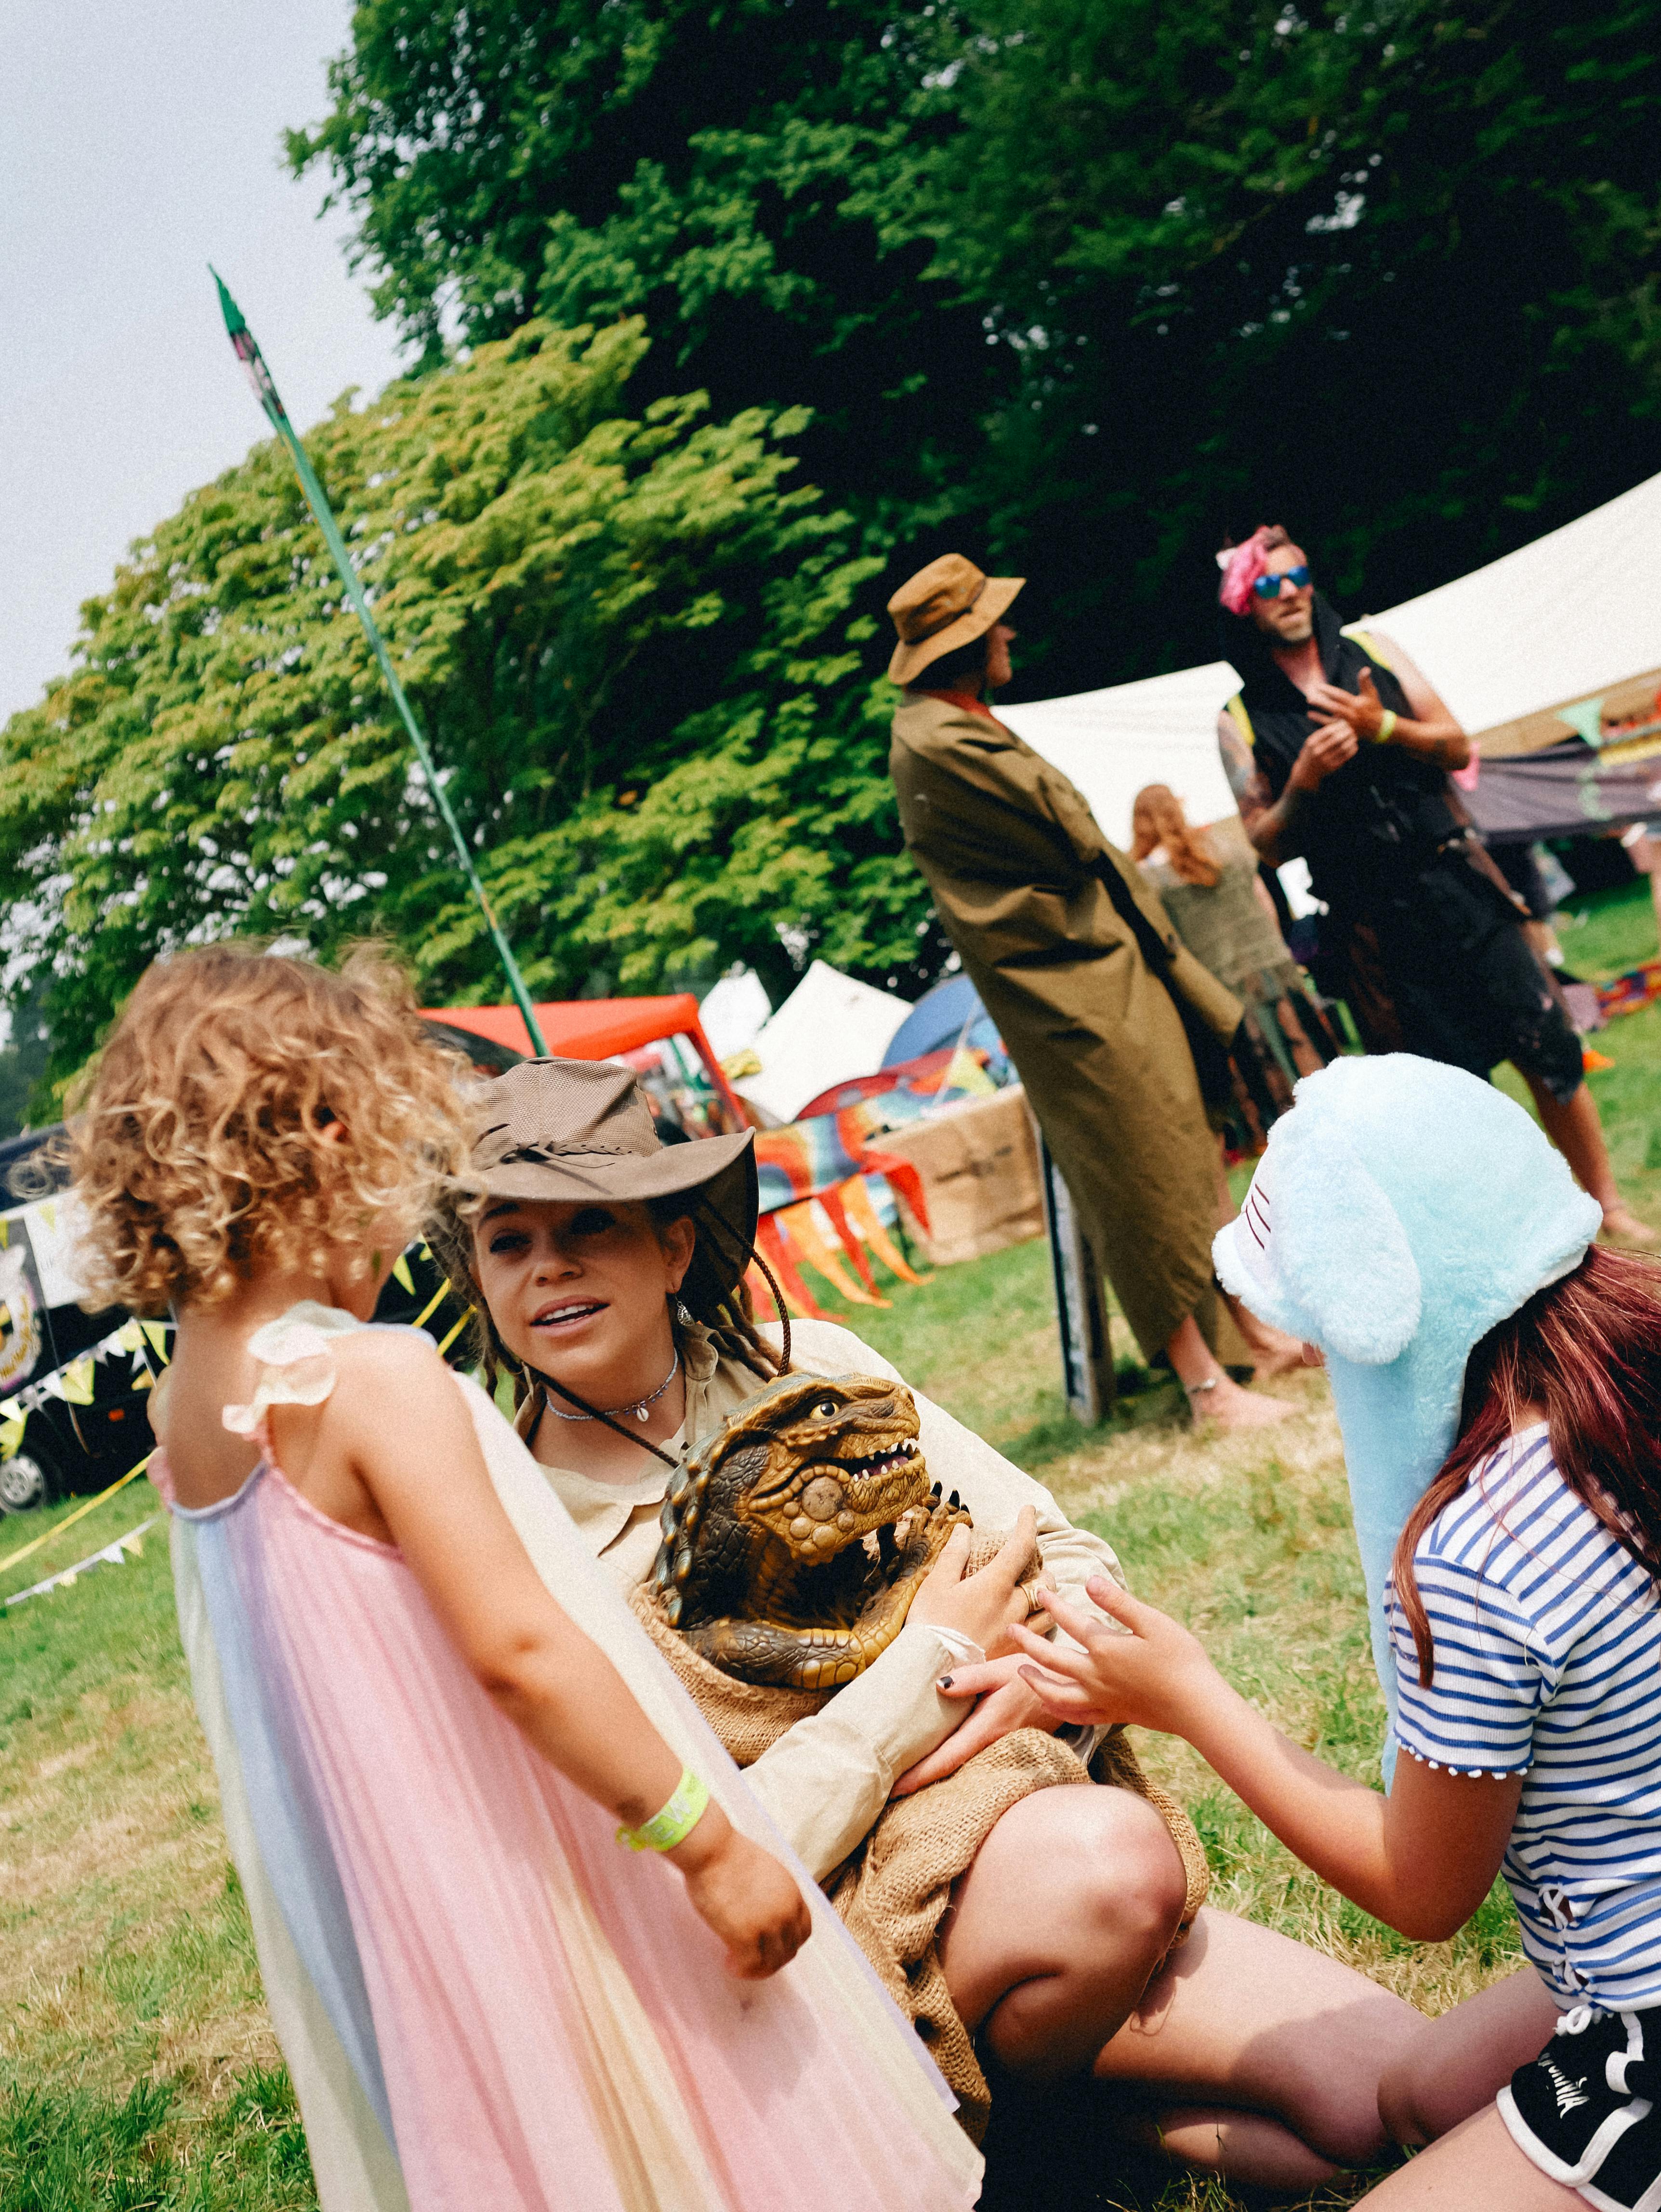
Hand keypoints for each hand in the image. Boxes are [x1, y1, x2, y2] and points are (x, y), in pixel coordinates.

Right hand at [669, 1811, 812, 1979]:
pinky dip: (741, 1969)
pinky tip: (729, 1963)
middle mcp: (786, 1911)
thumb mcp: (767, 1873)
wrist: (712, 1849)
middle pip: (789, 1950)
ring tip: (737, 1963)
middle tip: (752, 1958)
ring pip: (772, 1963)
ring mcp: (768, 1924)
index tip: (771, 1945)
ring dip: (756, 1969)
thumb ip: (774, 1895)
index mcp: (792, 1893)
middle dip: (772, 1959)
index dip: (789, 1943)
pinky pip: (750, 1965)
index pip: (803, 1931)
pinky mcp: (746, 1935)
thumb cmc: (730, 1855)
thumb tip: (765, 1914)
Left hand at [890, 1652, 1059, 1794]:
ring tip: (904, 1781)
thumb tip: (940, 1686)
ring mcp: (1000, 1748)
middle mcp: (992, 1744)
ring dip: (934, 1775)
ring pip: (961, 1766)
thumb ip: (971, 1677)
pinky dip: (952, 1764)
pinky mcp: (1004, 1745)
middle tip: (888, 1790)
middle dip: (920, 1781)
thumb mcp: (1002, 1669)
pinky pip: (972, 1759)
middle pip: (950, 1769)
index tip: (895, 1787)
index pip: (947, 1757)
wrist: (1070, 1688)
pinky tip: (937, 1765)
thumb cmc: (1034, 1674)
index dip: (921, 1774)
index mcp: (987, 1727)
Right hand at [907, 1504, 1036, 1657]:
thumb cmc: (931, 1624)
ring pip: (1050, 1609)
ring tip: (1037, 1592)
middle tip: (1031, 1563)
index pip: (1021, 1547)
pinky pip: (1042, 1635)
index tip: (1029, 1510)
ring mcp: (1019, 1633)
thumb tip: (965, 1529)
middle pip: (1044, 1580)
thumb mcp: (937, 1583)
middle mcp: (1015, 1607)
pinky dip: (1043, 1622)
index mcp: (996, 1585)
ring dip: (1047, 1595)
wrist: (931, 1672)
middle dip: (1041, 1567)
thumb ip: (955, 1554)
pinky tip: (1032, 1624)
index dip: (1027, 1524)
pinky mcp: (1017, 1655)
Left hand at [1008, 1575, 1219, 1735]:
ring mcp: (1102, 1699)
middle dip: (1028, 1642)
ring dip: (1034, 1680)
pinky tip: (1051, 1705)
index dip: (1054, 1604)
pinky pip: (1076, 1715)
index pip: (1070, 1621)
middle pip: (1051, 1658)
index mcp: (1105, 1648)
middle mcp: (1096, 1676)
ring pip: (1055, 1692)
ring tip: (1021, 1670)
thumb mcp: (1152, 1622)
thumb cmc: (1181, 1659)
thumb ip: (1118, 1602)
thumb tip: (1090, 1580)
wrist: (1197, 1706)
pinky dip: (1058, 1710)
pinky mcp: (1112, 1715)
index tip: (1041, 1590)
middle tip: (1010, 1630)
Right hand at [1287, 718, 1358, 791]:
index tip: (1345, 723)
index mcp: (1312, 743)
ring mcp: (1325, 760)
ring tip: (1354, 737)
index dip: (1339, 726)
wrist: (1306, 772)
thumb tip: (1340, 723)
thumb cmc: (1311, 753)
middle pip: (1337, 738)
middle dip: (1346, 732)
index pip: (1329, 731)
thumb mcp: (1311, 742)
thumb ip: (1322, 733)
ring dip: (1351, 740)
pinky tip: (1353, 745)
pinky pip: (1346, 756)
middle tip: (1351, 729)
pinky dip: (1352, 750)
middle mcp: (1318, 752)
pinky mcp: (1332, 767)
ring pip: (1343, 747)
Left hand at [1307, 665, 1386, 740]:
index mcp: (1356, 703)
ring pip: (1331, 720)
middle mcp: (1352, 714)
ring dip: (1319, 717)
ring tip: (1308, 713)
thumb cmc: (1374, 707)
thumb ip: (1365, 681)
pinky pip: (1332, 729)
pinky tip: (1314, 720)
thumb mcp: (1371, 693)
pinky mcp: (1346, 732)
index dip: (1328, 691)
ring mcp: (1348, 725)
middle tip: (1309, 698)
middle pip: (1334, 708)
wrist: (1380, 727)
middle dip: (1321, 703)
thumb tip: (1365, 668)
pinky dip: (1322, 725)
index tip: (1318, 686)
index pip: (1340, 696)